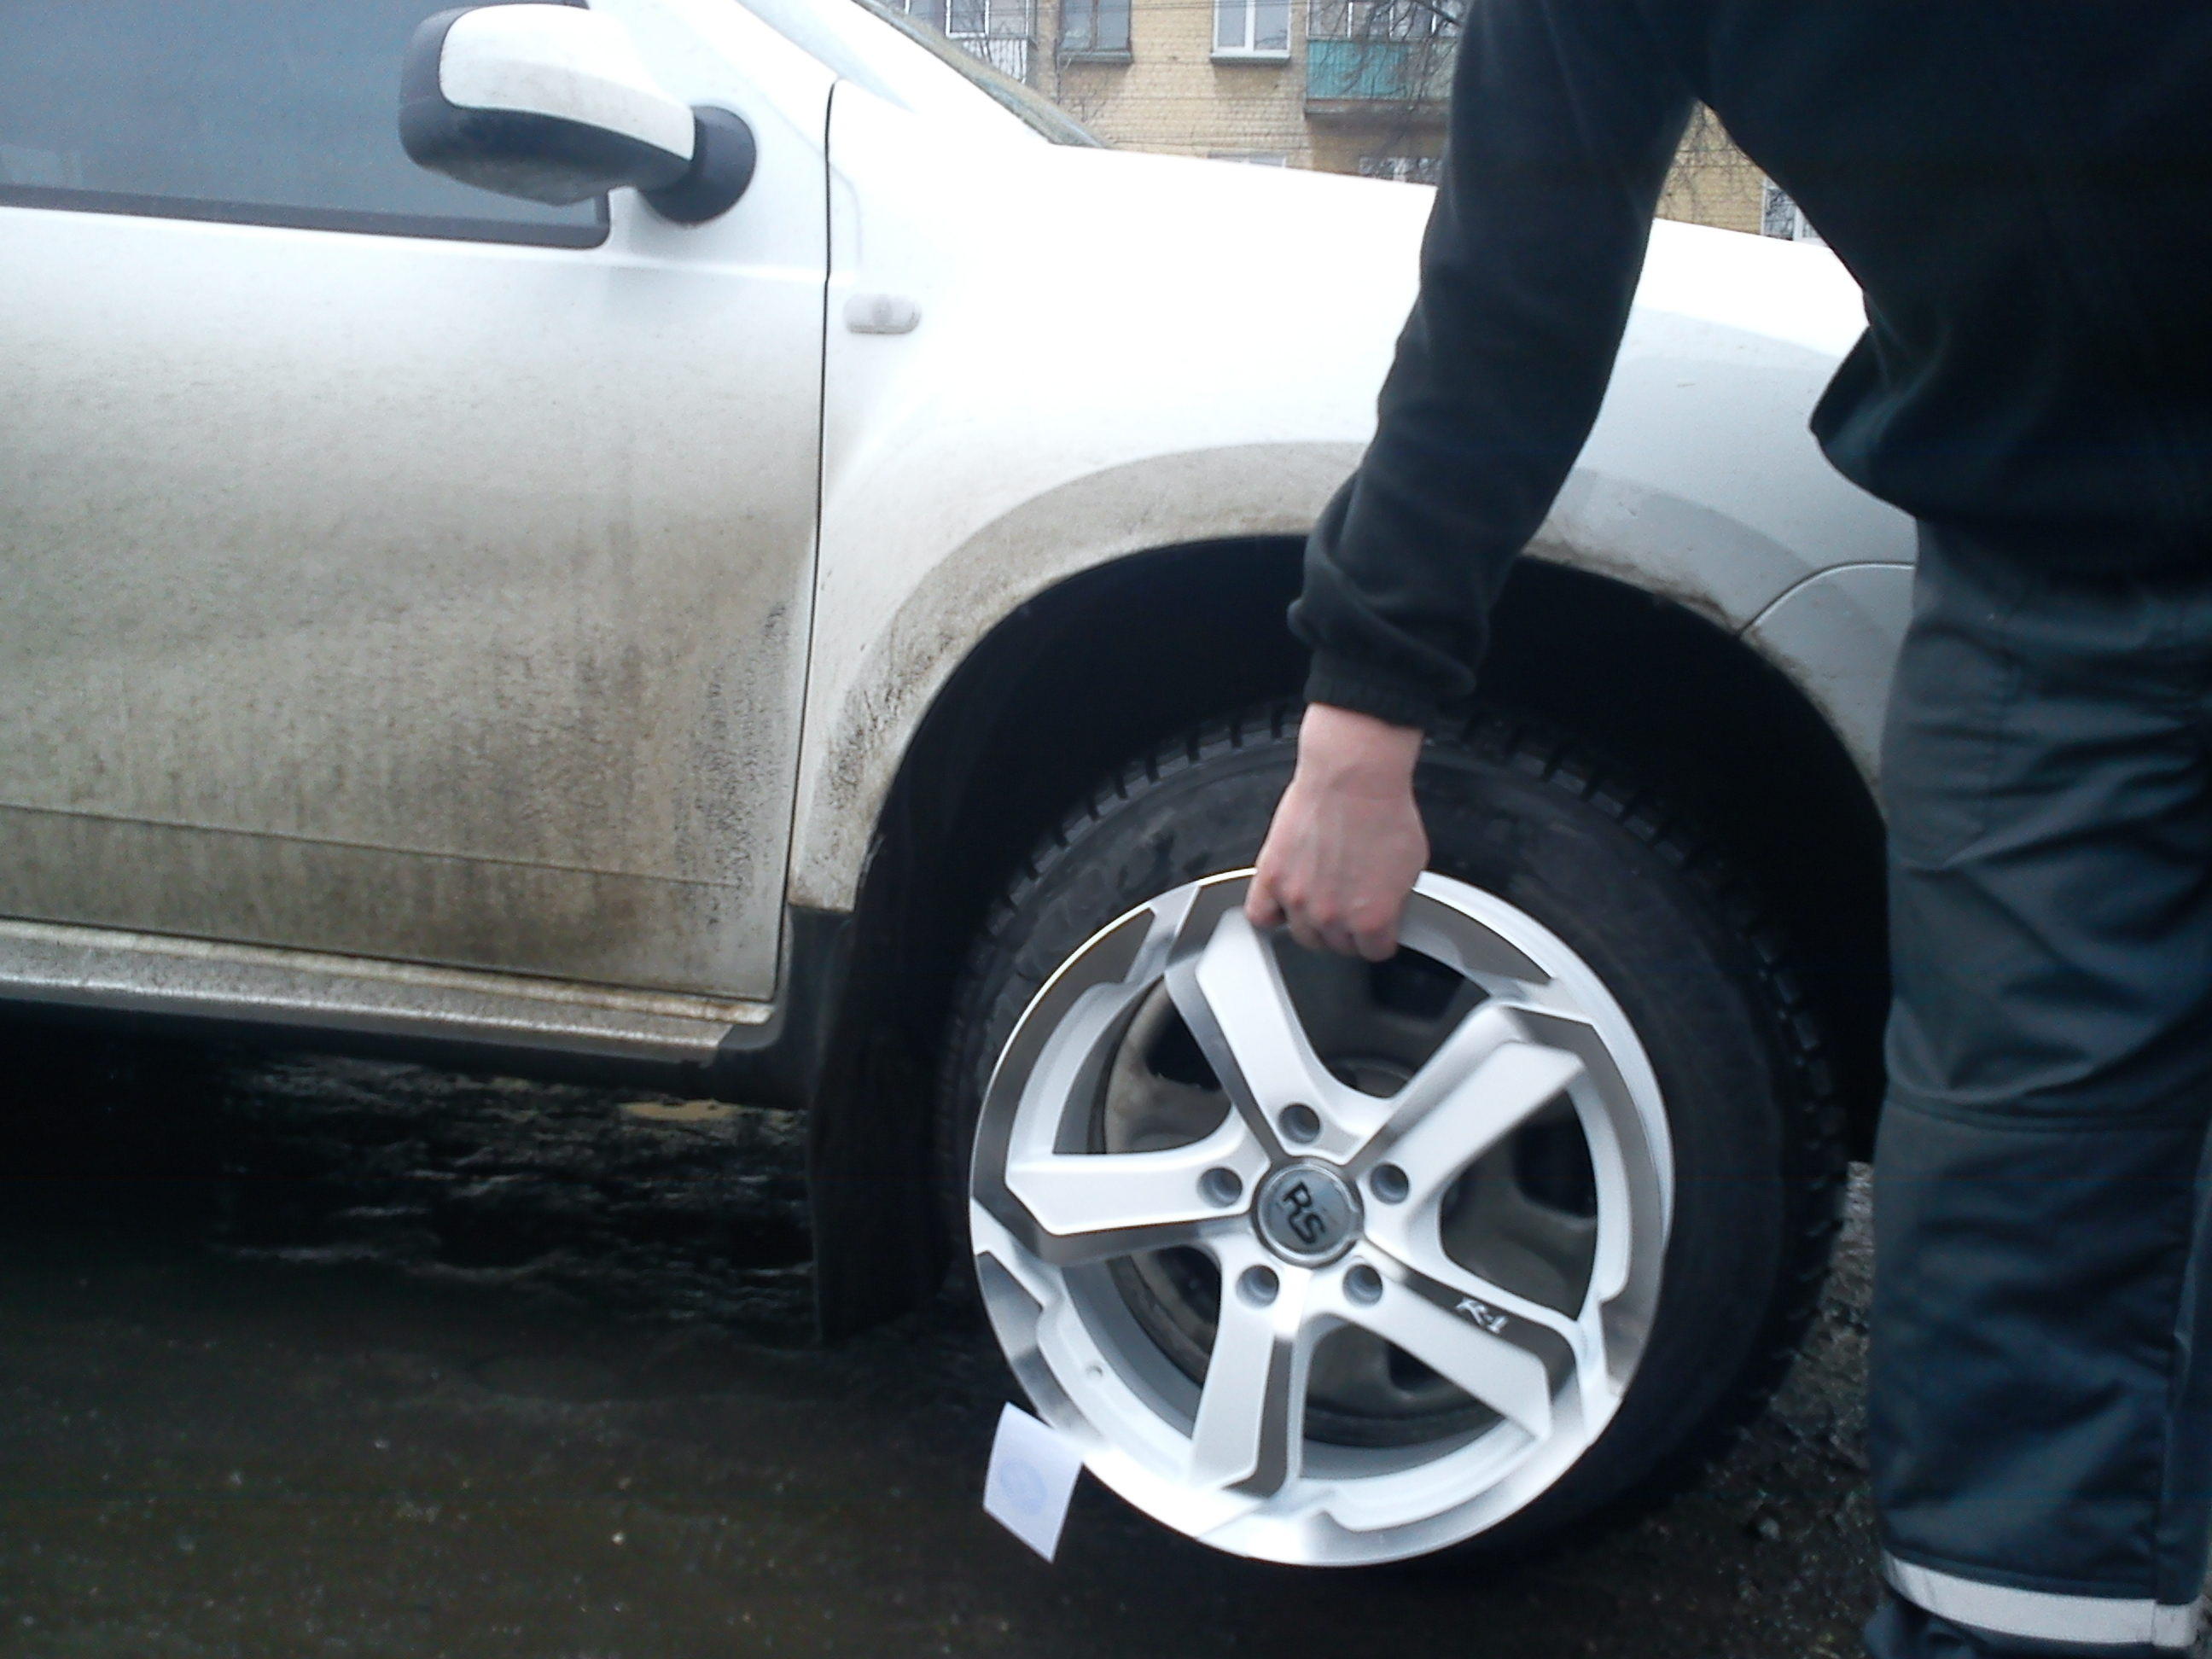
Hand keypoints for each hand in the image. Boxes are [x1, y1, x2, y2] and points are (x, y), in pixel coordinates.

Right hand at [1246, 703, 1427, 959]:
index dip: (1379, 938)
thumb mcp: (1412, 865)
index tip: (1377, 930)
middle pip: (1336, 946)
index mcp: (1373, 919)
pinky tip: (1282, 905)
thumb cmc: (1384, 809)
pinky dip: (1269, 916)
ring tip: (1322, 901)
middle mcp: (1332, 916)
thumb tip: (1386, 907)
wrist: (1353, 777)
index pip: (1375, 951)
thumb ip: (1394, 899)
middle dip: (1346, 931)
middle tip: (1350, 907)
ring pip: (1302, 936)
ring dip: (1312, 924)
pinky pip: (1260, 916)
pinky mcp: (1272, 877)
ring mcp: (1297, 899)